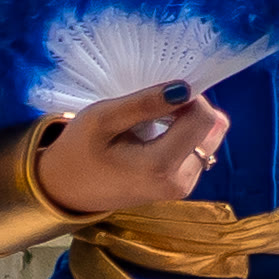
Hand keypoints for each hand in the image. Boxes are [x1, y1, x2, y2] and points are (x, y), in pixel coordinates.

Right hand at [31, 81, 230, 216]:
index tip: (163, 91)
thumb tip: (185, 88)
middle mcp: (180, 181)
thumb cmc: (79, 151)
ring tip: (151, 120)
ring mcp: (182, 187)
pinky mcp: (179, 187)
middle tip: (156, 104)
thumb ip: (145, 103)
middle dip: (190, 109)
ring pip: (207, 140)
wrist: (66, 189)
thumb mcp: (103, 118)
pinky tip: (156, 134)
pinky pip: (197, 152)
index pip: (204, 119)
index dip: (191, 97)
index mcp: (160, 166)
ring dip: (188, 122)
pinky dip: (184, 136)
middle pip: (211, 130)